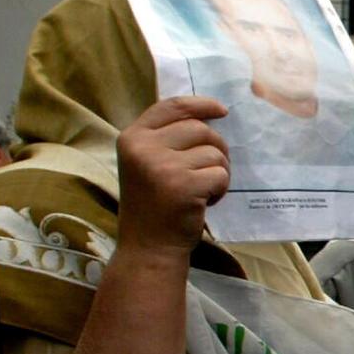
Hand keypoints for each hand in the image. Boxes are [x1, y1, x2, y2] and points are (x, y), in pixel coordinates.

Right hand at [115, 96, 229, 261]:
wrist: (148, 249)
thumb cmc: (154, 207)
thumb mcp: (148, 164)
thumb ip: (167, 139)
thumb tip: (209, 116)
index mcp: (132, 137)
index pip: (172, 106)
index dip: (201, 104)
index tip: (222, 111)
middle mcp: (142, 147)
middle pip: (200, 129)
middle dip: (215, 149)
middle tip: (209, 173)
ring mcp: (162, 166)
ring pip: (215, 152)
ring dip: (218, 172)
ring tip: (201, 191)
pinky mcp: (183, 185)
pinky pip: (220, 175)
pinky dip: (220, 189)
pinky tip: (204, 203)